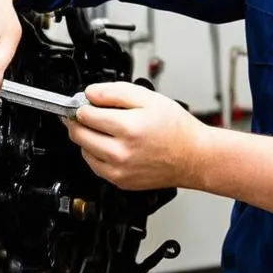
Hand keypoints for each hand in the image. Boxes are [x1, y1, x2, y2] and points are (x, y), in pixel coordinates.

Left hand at [65, 81, 208, 190]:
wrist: (194, 157)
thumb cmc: (176, 129)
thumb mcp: (149, 98)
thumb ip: (115, 92)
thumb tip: (90, 93)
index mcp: (127, 128)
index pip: (85, 114)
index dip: (83, 104)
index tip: (87, 102)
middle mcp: (120, 152)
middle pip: (78, 134)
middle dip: (79, 120)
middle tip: (90, 114)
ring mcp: (119, 169)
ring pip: (83, 150)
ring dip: (87, 137)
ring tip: (106, 129)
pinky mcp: (119, 181)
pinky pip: (93, 165)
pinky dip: (95, 153)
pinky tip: (110, 144)